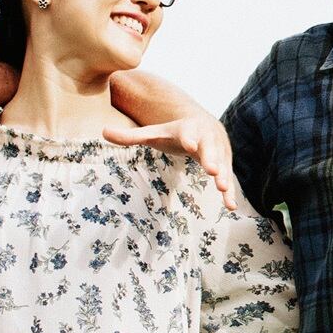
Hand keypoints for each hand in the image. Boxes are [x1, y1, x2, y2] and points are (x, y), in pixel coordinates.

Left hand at [105, 115, 240, 207]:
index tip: (190, 146)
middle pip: (209, 149)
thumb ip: (131, 136)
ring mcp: (219, 152)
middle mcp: (207, 139)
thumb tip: (102, 131)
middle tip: (211, 170)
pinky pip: (228, 179)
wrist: (206, 125)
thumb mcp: (154, 133)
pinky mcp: (225, 165)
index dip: (189, 139)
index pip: (188, 134)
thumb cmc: (175, 133)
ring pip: (222, 165)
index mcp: (189, 129)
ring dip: (223, 177)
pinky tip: (230, 207)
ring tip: (223, 190)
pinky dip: (230, 192)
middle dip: (212, 159)